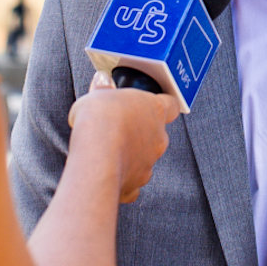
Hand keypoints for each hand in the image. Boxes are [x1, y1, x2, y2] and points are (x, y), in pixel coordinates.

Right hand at [68, 71, 178, 202]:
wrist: (96, 158)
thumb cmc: (99, 121)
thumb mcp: (96, 95)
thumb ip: (102, 90)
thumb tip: (102, 81)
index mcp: (154, 110)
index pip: (170, 105)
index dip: (163, 104)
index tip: (153, 104)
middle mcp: (158, 138)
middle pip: (157, 133)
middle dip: (141, 132)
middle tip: (119, 129)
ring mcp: (150, 163)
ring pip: (146, 158)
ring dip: (132, 156)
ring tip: (109, 152)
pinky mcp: (136, 185)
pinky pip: (133, 183)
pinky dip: (123, 179)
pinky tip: (107, 173)